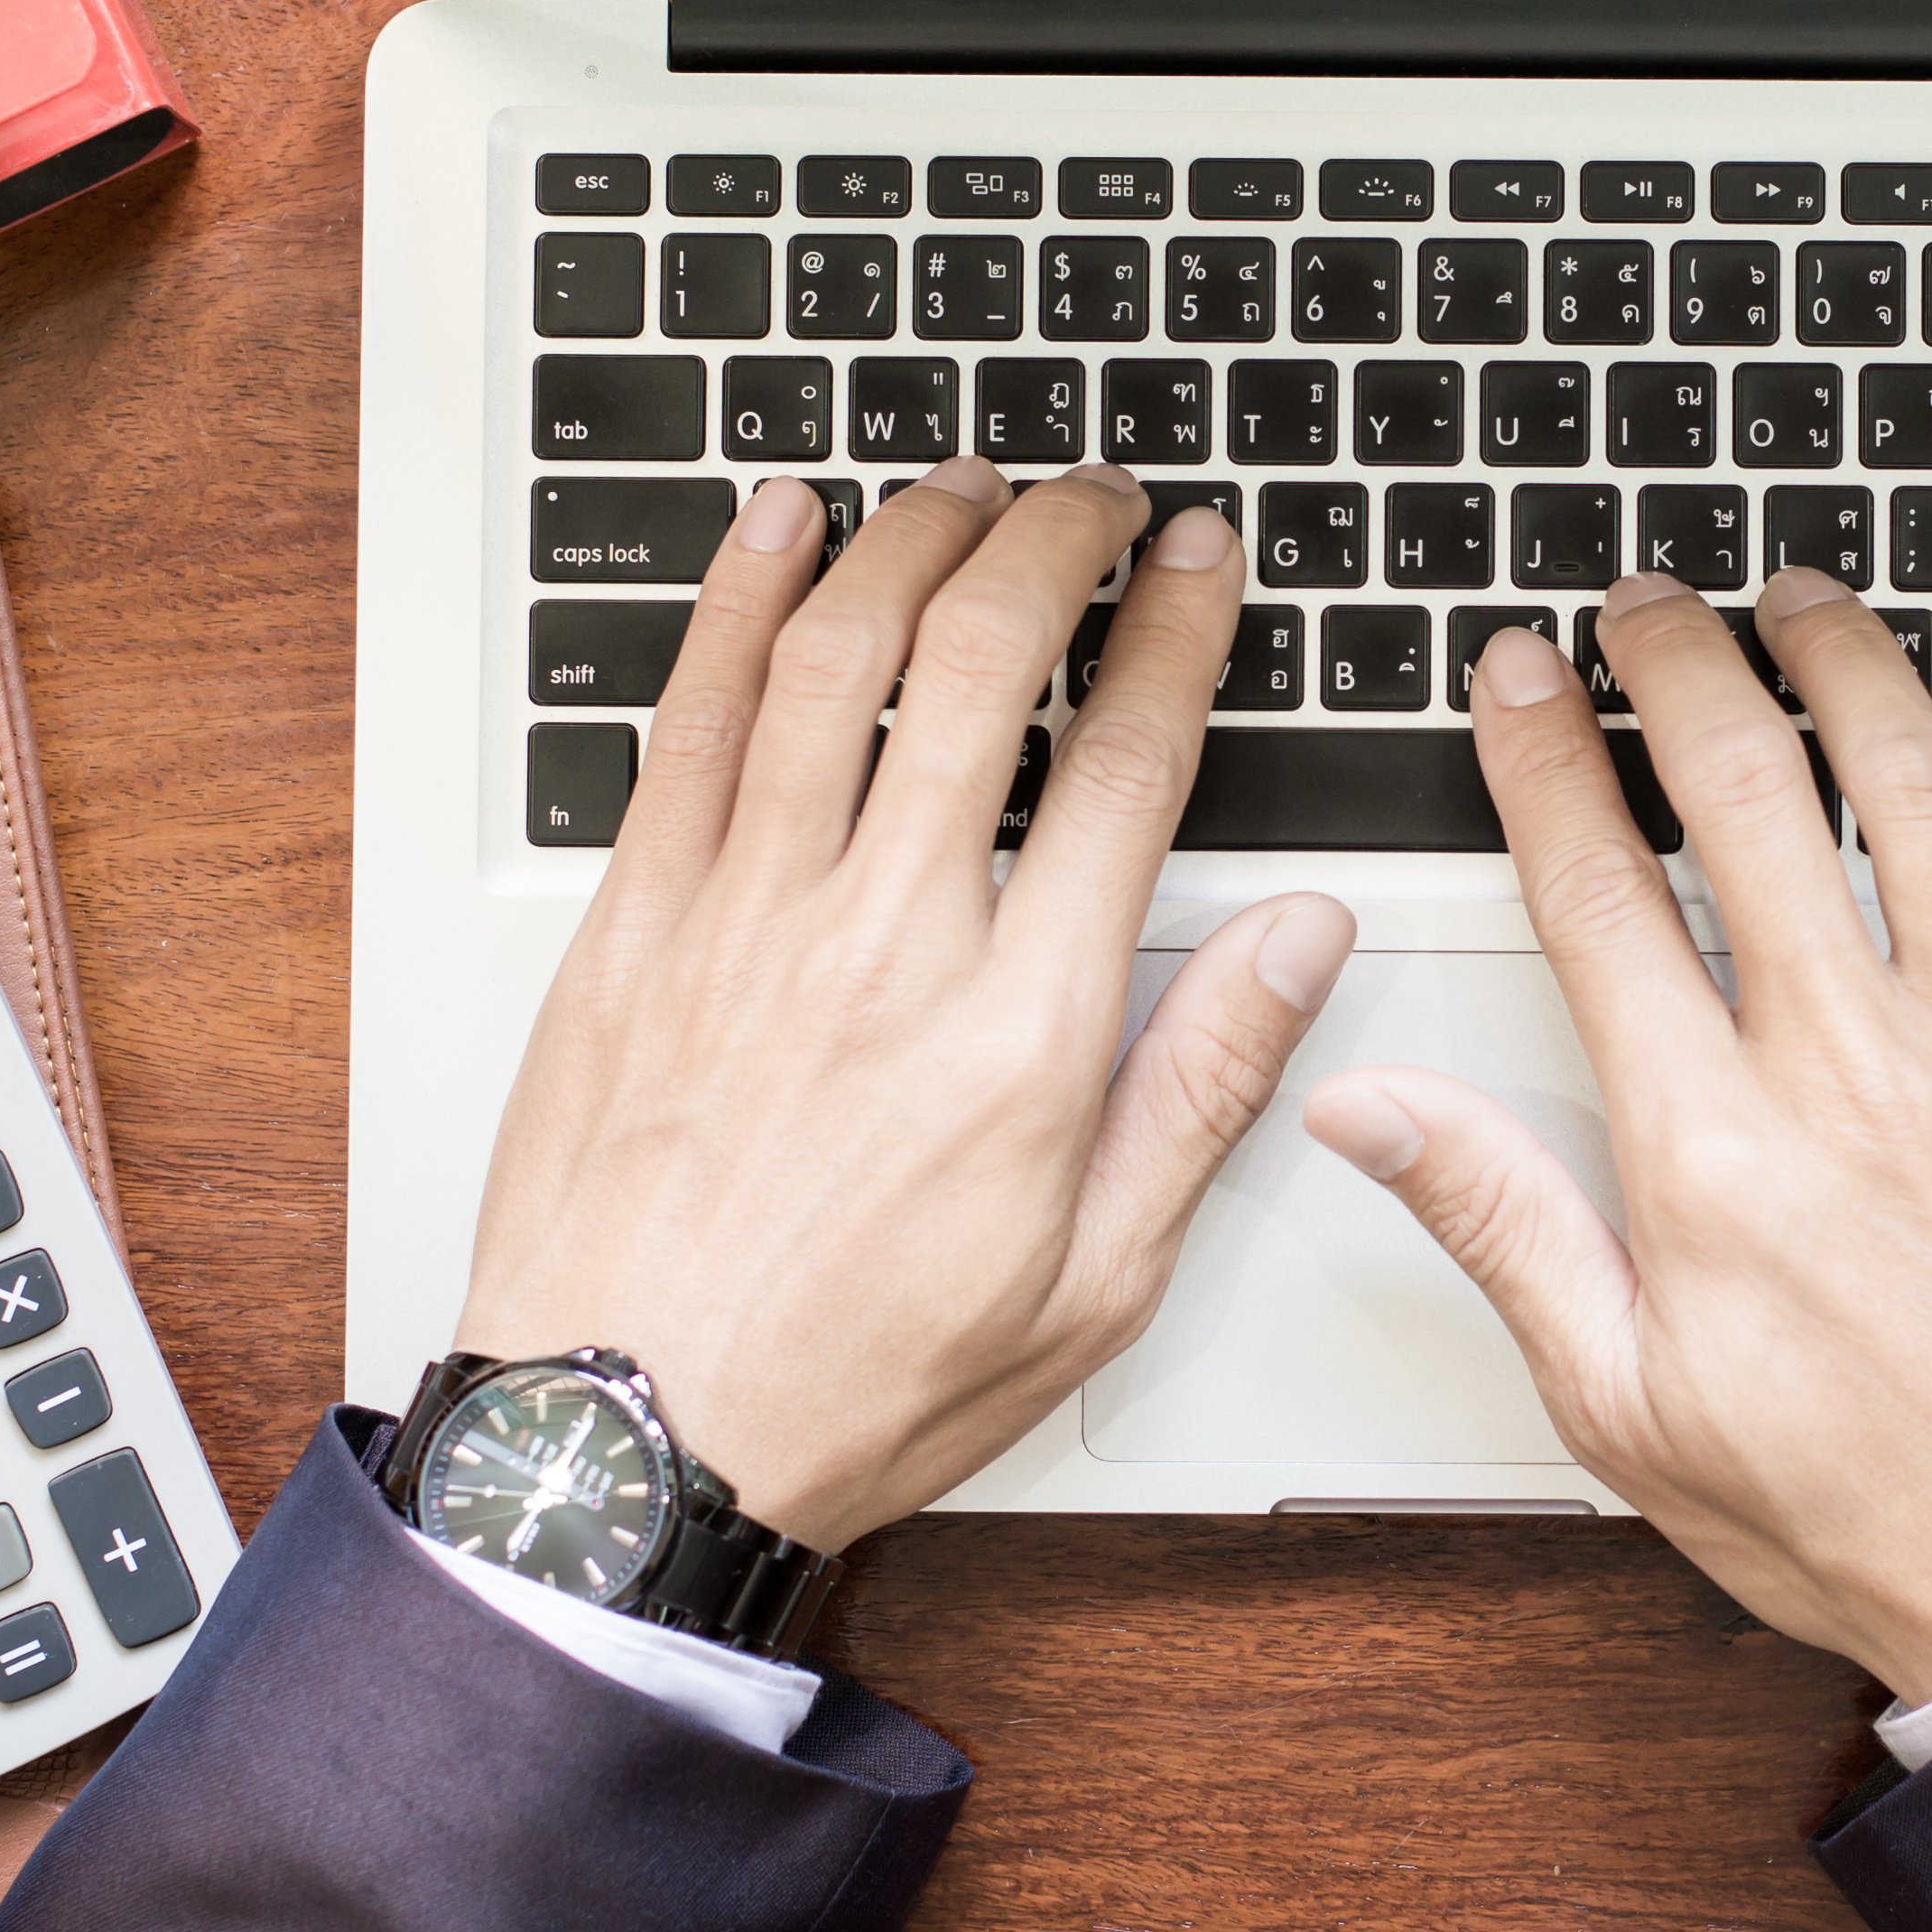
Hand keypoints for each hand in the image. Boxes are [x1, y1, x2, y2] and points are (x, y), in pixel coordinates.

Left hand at [458, 460, 1352, 1549]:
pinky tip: (778, 531)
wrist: (628, 1443)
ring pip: (837, 657)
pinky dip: (741, 601)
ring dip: (909, 541)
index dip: (1174, 632)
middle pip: (982, 665)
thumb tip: (1302, 942)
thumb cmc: (852, 1380)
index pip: (1124, 764)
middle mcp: (883, 943)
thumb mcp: (1093, 1280)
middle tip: (1093, 496)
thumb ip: (1204, 1087)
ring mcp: (744, 917)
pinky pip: (691, 716)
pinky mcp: (634, 922)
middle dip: (1054, 543)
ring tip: (961, 488)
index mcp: (1021, 1032)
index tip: (1198, 561)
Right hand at [1303, 575, 1931, 1706]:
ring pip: (1907, 785)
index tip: (1515, 680)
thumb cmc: (1868, 1511)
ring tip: (1791, 592)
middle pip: (1746, 796)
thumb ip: (1500, 1224)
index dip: (1541, 758)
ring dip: (1838, 660)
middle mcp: (1854, 1071)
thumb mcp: (1627, 1405)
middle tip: (1639, 605)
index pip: (1599, 893)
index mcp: (1714, 1152)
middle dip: (1673, 667)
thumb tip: (1366, 1106)